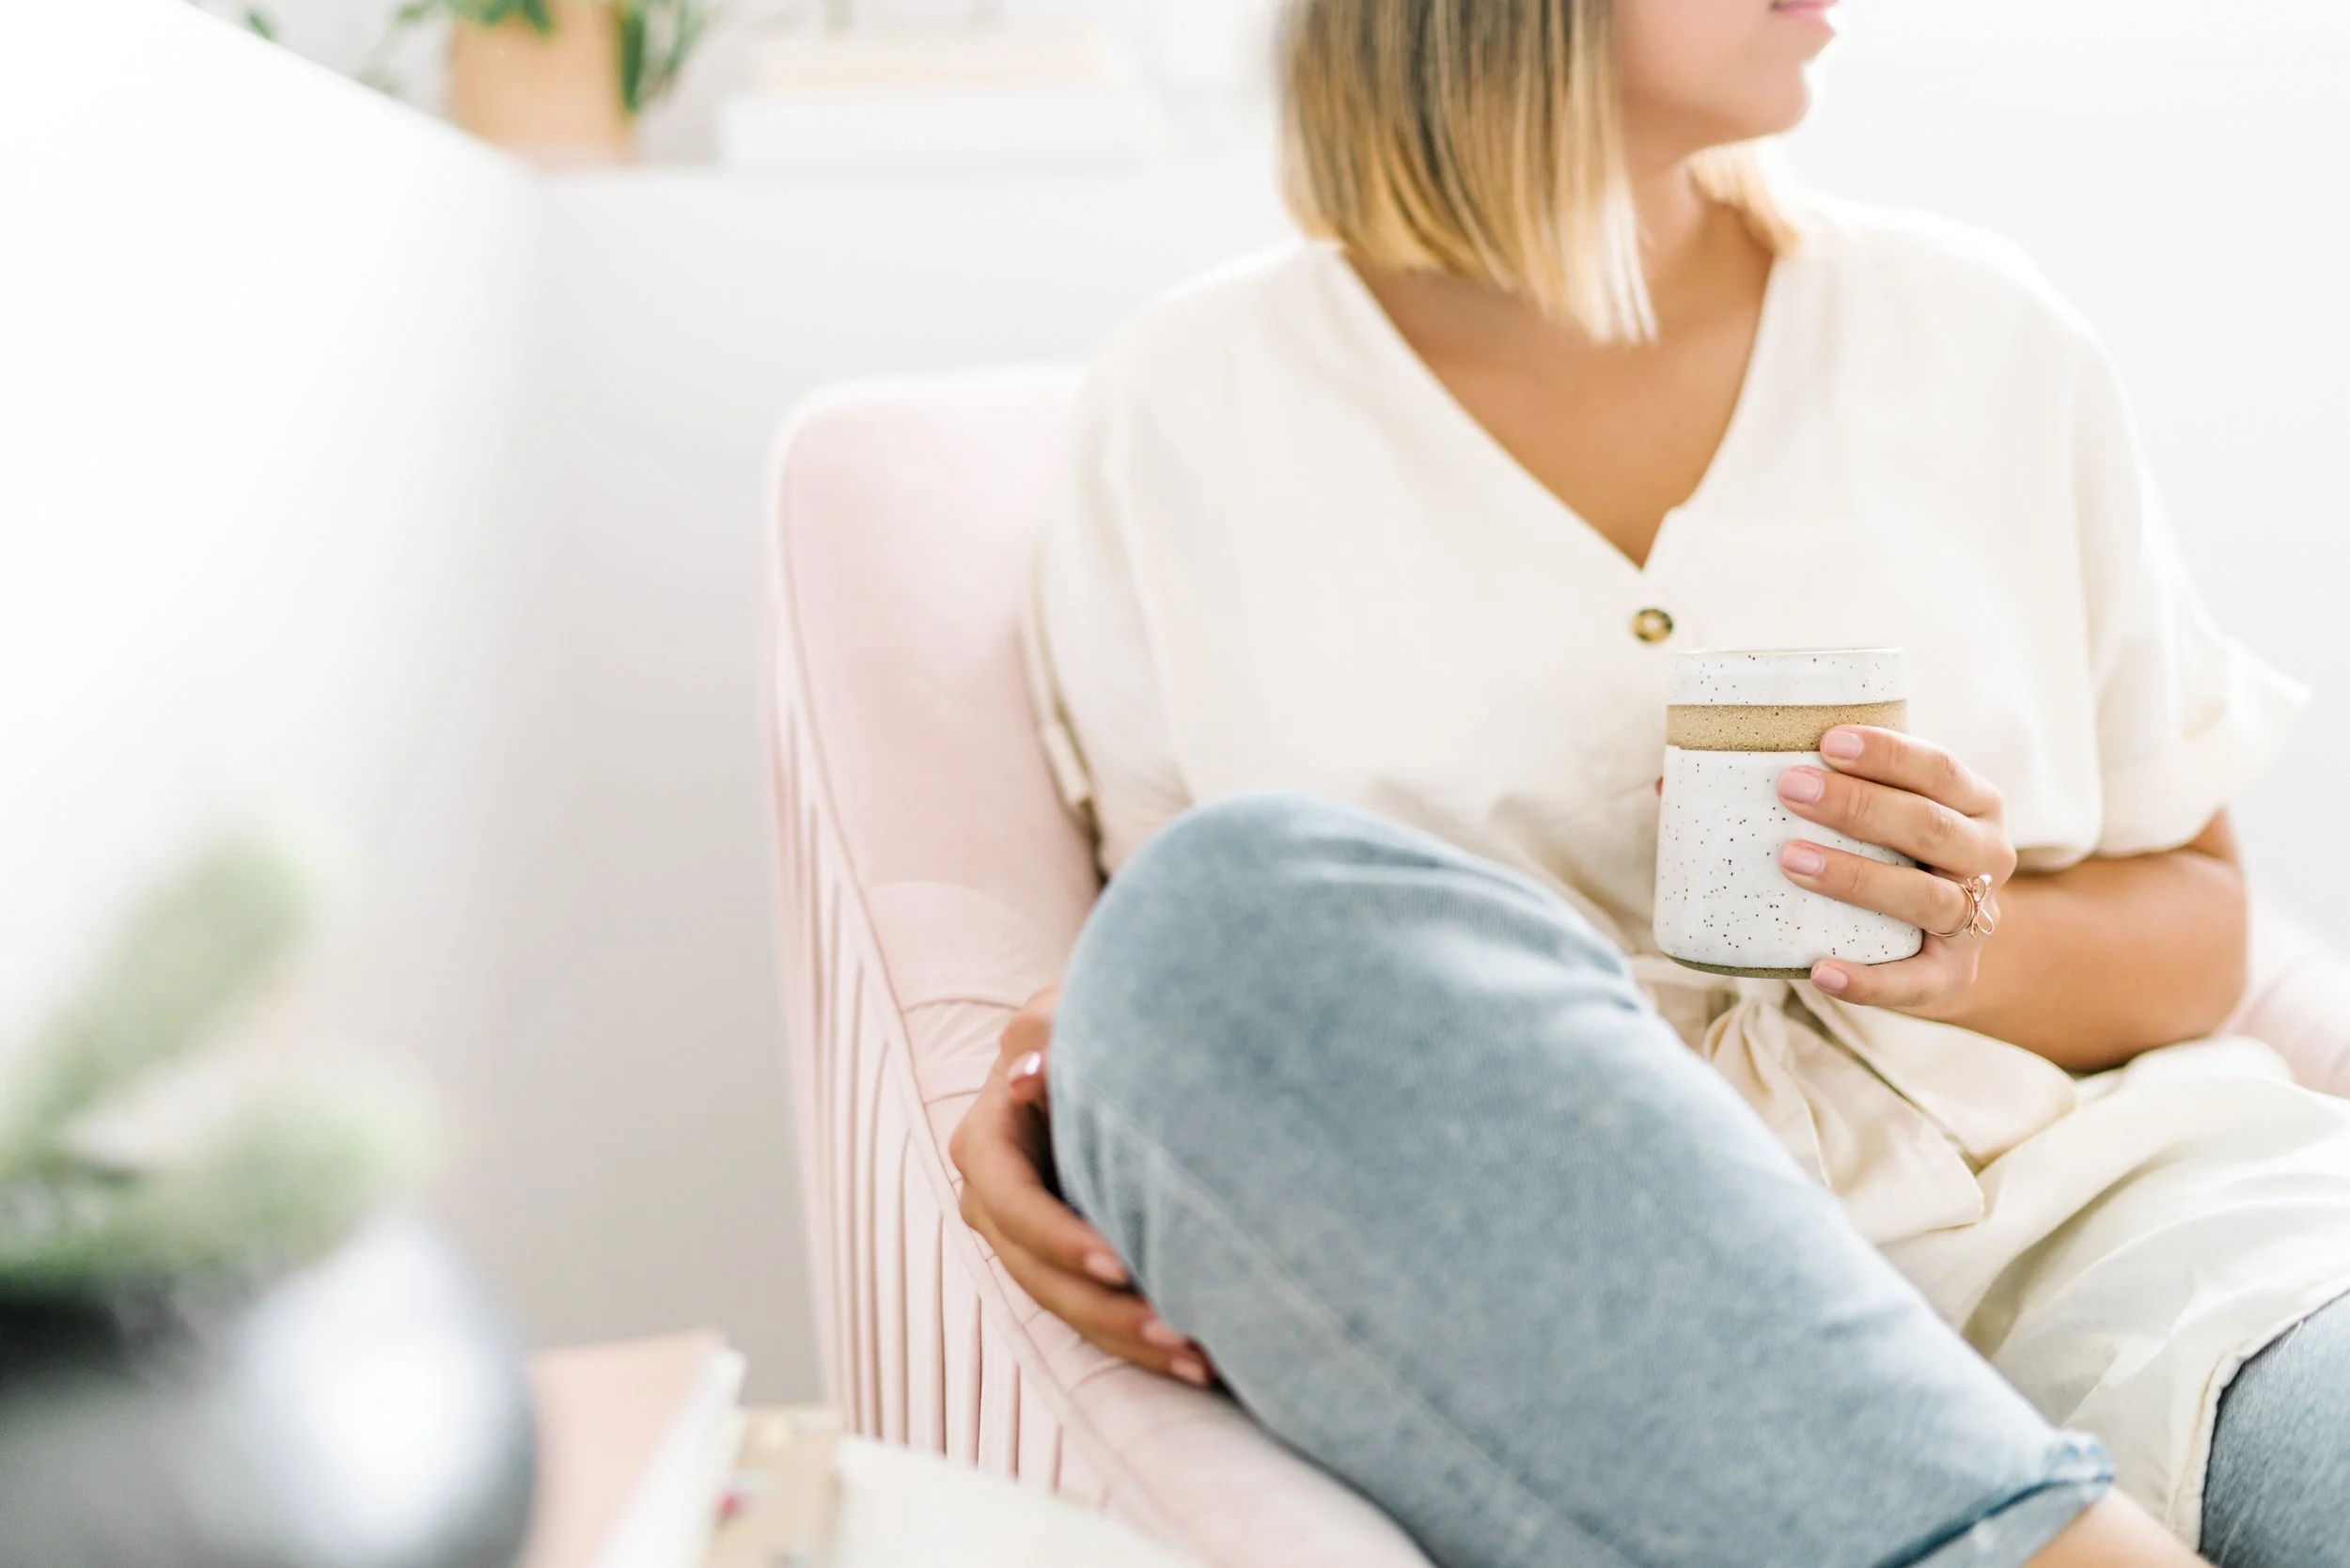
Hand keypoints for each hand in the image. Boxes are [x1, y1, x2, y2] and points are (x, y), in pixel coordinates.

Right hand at [947, 986, 1213, 1385]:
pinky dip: (1142, 1340)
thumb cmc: (1082, 1022)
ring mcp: (1028, 1240)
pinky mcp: (1067, 1262)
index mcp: (984, 1142)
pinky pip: (1096, 1312)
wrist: (1100, 1050)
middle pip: (1039, 1274)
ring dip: (1130, 1340)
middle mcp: (994, 1201)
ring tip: (1198, 1357)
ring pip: (1069, 1307)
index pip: (1012, 1203)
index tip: (1119, 1262)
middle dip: (1106, 1311)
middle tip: (1176, 1330)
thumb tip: (1025, 1075)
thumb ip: (1042, 1033)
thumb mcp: (1060, 1012)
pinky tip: (1200, 1359)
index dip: (1057, 1238)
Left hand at [1771, 726, 2016, 1012]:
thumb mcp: (1897, 807)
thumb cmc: (1898, 849)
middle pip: (1930, 827)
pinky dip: (1868, 981)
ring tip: (1791, 860)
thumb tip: (1764, 746)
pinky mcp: (1953, 974)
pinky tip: (1820, 971)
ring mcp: (1976, 920)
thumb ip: (1857, 781)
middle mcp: (1987, 857)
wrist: (1939, 935)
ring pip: (1926, 898)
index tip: (1828, 742)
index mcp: (1976, 804)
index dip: (1887, 755)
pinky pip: (1916, 983)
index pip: (1939, 770)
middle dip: (1858, 806)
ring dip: (1856, 878)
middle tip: (1791, 789)